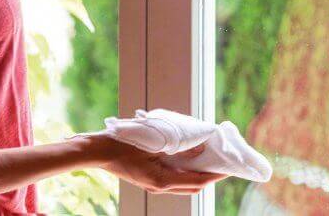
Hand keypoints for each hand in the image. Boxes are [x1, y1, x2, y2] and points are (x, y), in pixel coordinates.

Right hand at [97, 136, 226, 194]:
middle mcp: (160, 186)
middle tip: (223, 163)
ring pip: (184, 182)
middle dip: (209, 176)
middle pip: (192, 185)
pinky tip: (189, 157)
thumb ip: (177, 146)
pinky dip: (185, 169)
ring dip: (198, 172)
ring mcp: (154, 184)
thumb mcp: (153, 143)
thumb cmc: (124, 144)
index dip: (214, 175)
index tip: (228, 168)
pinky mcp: (150, 179)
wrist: (100, 151)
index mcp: (161, 181)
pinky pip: (173, 177)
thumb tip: (199, 146)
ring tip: (210, 159)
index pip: (196, 181)